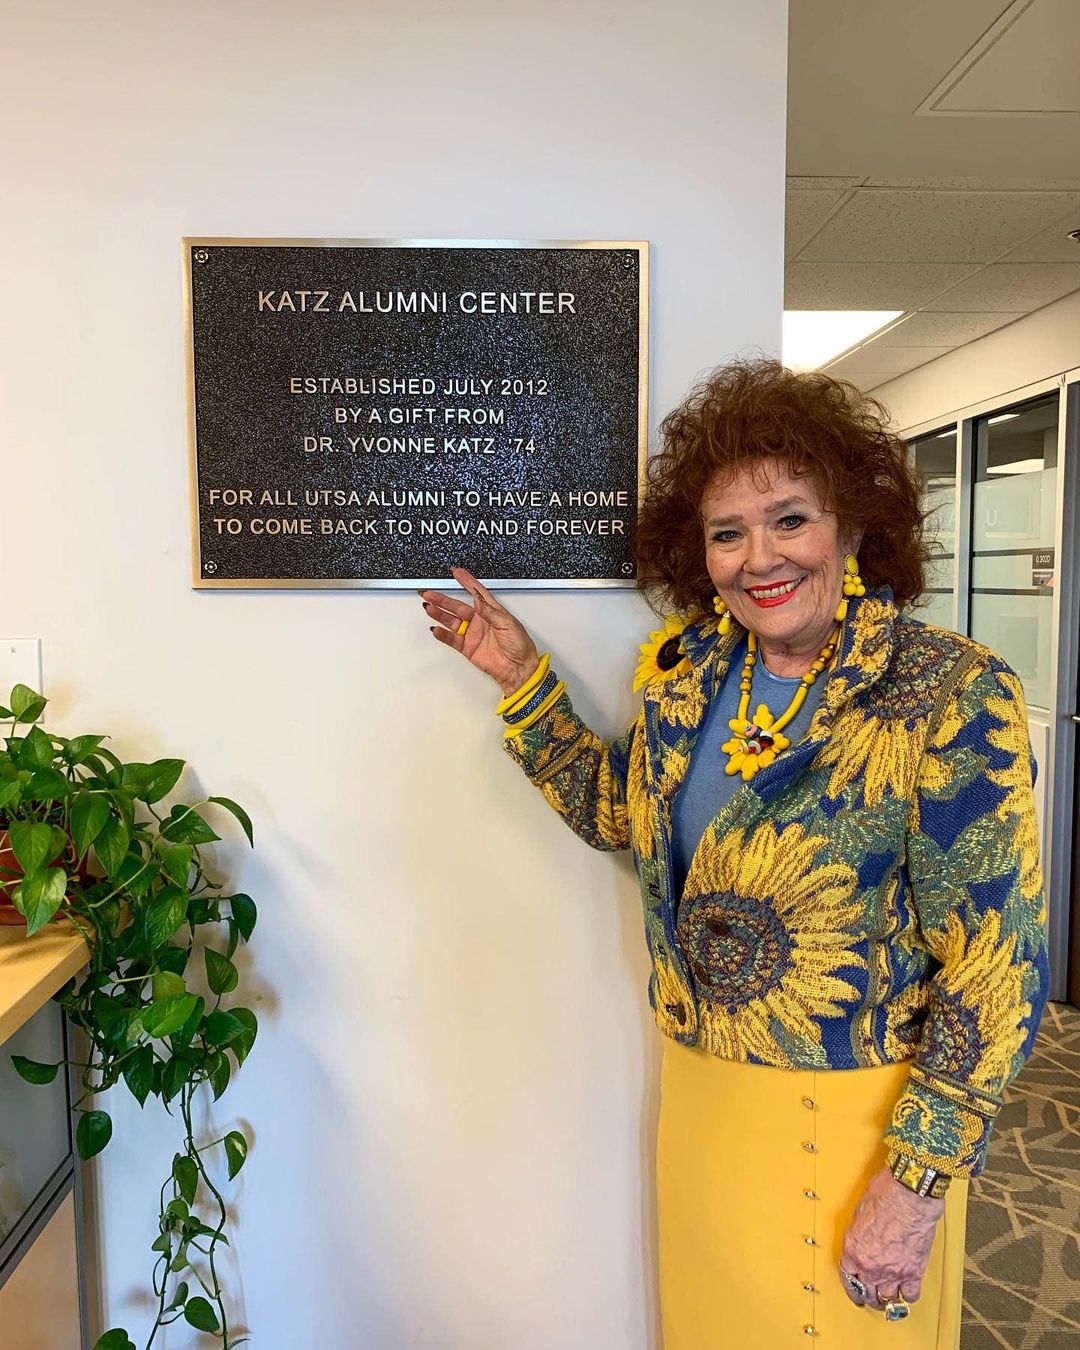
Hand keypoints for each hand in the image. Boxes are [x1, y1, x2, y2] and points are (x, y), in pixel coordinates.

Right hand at [419, 565, 540, 695]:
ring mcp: (473, 634)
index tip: (457, 572)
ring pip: (452, 621)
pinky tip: (436, 629)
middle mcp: (480, 621)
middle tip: (430, 593)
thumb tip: (479, 600)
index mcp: (492, 612)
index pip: (477, 593)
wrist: (518, 669)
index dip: (467, 582)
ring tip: (429, 608)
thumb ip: (491, 612)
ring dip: (440, 614)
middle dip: (443, 599)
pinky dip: (443, 634)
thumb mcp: (508, 624)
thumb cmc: (520, 646)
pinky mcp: (468, 647)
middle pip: (458, 606)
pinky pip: (452, 639)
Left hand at [839, 1166, 944, 1311]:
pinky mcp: (913, 1272)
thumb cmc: (885, 1194)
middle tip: (871, 1296)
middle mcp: (870, 1264)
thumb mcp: (860, 1212)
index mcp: (853, 1248)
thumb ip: (860, 1233)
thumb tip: (864, 1239)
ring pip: (886, 1299)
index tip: (855, 1289)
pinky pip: (909, 1295)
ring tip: (888, 1298)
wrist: (909, 1193)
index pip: (847, 1276)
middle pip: (866, 1292)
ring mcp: (892, 1271)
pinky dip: (908, 1295)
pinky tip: (907, 1291)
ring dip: (886, 1300)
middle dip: (868, 1295)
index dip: (852, 1285)